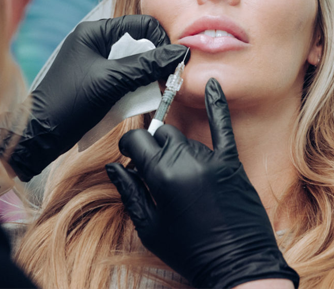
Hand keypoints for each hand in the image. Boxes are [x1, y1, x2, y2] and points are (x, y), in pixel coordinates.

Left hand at [0, 15, 186, 181]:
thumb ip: (146, 65)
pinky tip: (139, 101)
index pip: (138, 25)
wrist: (41, 134)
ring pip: (132, 62)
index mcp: (94, 32)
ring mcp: (94, 62)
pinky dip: (133, 87)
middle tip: (167, 80)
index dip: (160, 41)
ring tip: (155, 92)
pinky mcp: (95, 80)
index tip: (173, 63)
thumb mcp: (112, 81)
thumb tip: (178, 53)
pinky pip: (122, 77)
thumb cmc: (70, 102)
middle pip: (136, 43)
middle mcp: (94, 42)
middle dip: (153, 62)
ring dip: (145, 77)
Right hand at [106, 78, 298, 288]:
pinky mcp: (230, 162)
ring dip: (174, 148)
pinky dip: (217, 105)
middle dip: (151, 147)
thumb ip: (128, 192)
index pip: (137, 140)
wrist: (238, 266)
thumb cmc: (189, 251)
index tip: (129, 155)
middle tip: (152, 168)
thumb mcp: (149, 228)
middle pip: (160, 135)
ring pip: (183, 138)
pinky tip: (215, 85)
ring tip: (177, 174)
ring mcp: (210, 159)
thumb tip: (113, 167)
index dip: (128, 146)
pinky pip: (222, 127)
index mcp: (161, 175)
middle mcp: (185, 160)